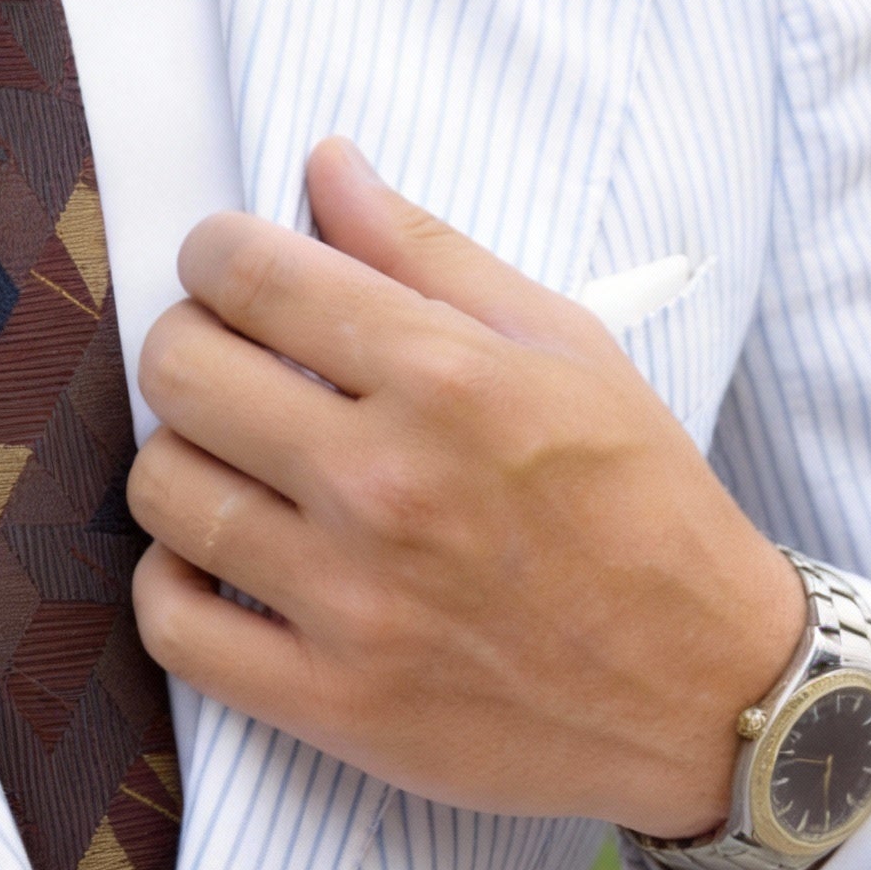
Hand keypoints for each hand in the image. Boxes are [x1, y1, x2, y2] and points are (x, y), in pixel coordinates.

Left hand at [129, 139, 805, 842]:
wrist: (706, 690)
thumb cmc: (643, 510)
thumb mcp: (568, 351)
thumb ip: (432, 254)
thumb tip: (325, 167)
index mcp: (448, 378)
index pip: (247, 273)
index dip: (213, 256)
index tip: (228, 275)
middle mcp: (388, 484)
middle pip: (180, 373)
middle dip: (186, 348)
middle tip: (225, 369)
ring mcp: (354, 602)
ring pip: (164, 493)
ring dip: (180, 464)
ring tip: (232, 469)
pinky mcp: (333, 702)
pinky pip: (172, 629)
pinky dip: (167, 587)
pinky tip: (211, 564)